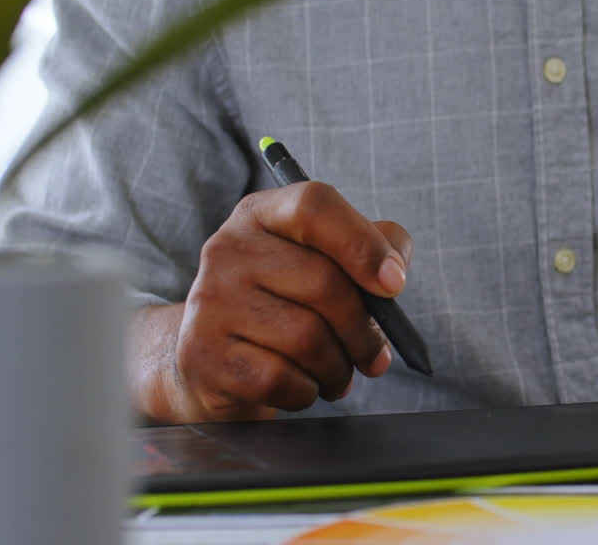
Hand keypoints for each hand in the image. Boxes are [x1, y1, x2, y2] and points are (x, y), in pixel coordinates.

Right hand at [131, 182, 411, 422]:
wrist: (213, 357)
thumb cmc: (288, 301)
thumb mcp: (330, 259)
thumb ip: (376, 247)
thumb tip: (394, 272)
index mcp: (264, 213)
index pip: (315, 207)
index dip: (363, 245)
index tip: (395, 284)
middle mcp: (228, 248)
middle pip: (323, 283)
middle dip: (363, 330)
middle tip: (375, 355)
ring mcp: (210, 300)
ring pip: (306, 338)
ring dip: (338, 368)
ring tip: (337, 373)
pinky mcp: (202, 354)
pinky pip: (280, 379)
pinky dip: (306, 391)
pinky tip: (303, 386)